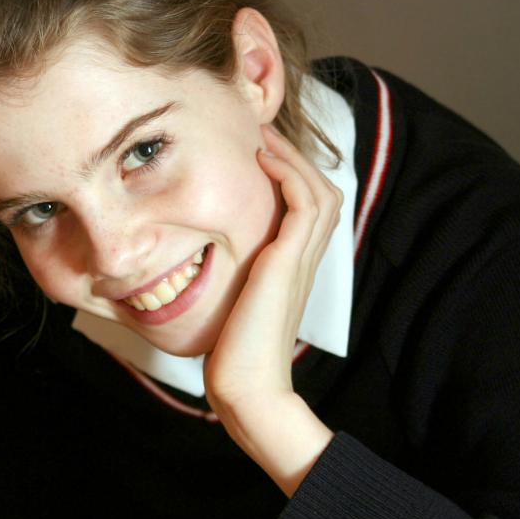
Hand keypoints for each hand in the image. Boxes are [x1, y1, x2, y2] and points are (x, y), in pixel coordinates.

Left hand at [203, 125, 340, 493]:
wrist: (246, 387)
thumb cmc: (231, 355)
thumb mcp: (231, 306)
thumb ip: (229, 281)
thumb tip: (197, 264)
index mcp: (295, 269)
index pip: (310, 208)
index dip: (293, 175)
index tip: (260, 153)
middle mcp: (304, 261)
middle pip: (323, 190)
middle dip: (296, 157)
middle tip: (264, 131)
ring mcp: (300, 261)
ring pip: (319, 191)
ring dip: (293, 158)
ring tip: (264, 136)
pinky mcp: (288, 262)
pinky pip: (304, 204)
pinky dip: (289, 175)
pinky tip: (263, 161)